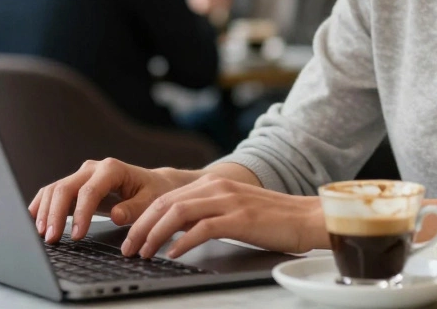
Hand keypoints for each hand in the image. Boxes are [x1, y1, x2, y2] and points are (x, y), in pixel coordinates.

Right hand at [28, 158, 194, 243]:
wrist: (153, 184)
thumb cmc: (153, 192)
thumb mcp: (151, 200)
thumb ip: (134, 208)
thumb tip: (116, 215)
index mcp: (112, 169)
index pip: (89, 190)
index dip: (80, 213)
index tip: (76, 236)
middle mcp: (93, 169)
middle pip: (65, 188)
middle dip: (55, 214)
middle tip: (51, 238)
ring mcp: (81, 176)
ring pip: (55, 189)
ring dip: (45, 211)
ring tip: (43, 235)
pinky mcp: (75, 186)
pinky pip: (52, 193)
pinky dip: (41, 205)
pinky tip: (33, 221)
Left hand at [122, 174, 325, 259]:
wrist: (308, 217)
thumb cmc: (273, 219)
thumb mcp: (233, 210)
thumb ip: (206, 214)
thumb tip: (176, 231)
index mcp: (214, 183)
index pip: (167, 198)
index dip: (144, 218)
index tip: (131, 237)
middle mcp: (218, 187)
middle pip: (166, 203)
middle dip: (141, 227)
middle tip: (128, 248)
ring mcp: (229, 201)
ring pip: (178, 213)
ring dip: (155, 234)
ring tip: (144, 252)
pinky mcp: (240, 218)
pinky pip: (202, 228)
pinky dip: (183, 242)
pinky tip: (173, 254)